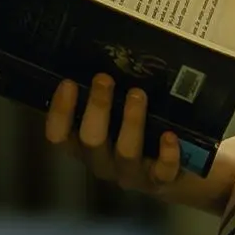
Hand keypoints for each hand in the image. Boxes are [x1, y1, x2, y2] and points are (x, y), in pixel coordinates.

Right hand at [44, 74, 182, 194]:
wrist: (175, 172)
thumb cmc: (138, 132)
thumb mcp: (116, 116)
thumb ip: (105, 96)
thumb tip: (104, 53)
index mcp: (84, 146)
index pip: (59, 136)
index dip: (59, 112)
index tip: (68, 83)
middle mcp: (102, 162)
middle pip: (91, 141)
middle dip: (97, 108)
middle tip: (104, 78)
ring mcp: (131, 174)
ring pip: (125, 153)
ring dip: (131, 122)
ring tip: (137, 94)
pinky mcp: (160, 181)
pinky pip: (162, 172)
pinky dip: (166, 154)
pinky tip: (169, 135)